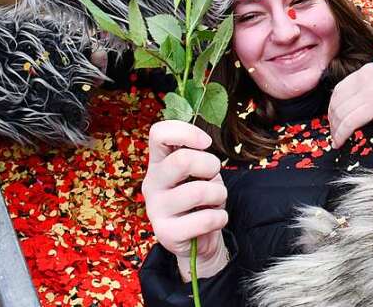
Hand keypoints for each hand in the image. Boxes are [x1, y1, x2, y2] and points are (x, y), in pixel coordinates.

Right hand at [142, 121, 229, 280]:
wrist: (197, 240)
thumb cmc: (200, 199)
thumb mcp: (198, 172)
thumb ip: (196, 154)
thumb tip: (203, 142)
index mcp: (158, 163)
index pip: (158, 133)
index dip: (186, 132)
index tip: (206, 143)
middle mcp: (152, 183)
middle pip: (182, 160)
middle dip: (210, 165)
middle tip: (213, 176)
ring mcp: (156, 209)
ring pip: (199, 192)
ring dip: (219, 194)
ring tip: (216, 201)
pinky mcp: (166, 233)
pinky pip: (205, 219)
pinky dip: (220, 218)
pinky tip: (215, 219)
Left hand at [328, 63, 372, 147]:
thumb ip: (370, 89)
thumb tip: (353, 108)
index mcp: (367, 71)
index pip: (340, 89)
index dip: (333, 107)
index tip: (334, 122)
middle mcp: (365, 77)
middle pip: (337, 101)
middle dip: (332, 120)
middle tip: (334, 135)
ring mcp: (370, 90)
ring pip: (341, 112)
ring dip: (336, 130)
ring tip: (338, 141)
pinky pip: (350, 121)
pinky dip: (342, 133)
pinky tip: (342, 142)